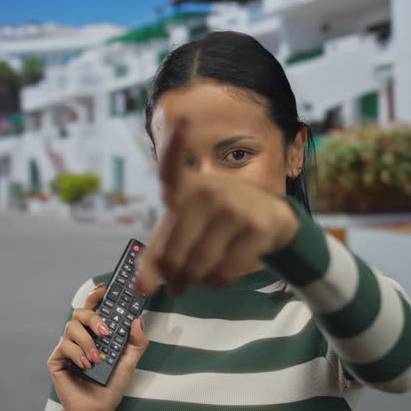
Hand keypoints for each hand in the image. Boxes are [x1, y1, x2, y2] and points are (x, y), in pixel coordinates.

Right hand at [46, 282, 149, 410]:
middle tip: (105, 331)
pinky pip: (64, 346)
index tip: (105, 288)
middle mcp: (81, 337)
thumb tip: (138, 319)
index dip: (96, 295)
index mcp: (96, 334)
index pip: (94, 308)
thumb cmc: (111, 386)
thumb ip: (137, 342)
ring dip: (87, 342)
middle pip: (80, 312)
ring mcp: (67, 347)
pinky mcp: (56, 360)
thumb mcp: (130, 363)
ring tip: (96, 359)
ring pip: (71, 327)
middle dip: (94, 318)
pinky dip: (77, 354)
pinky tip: (86, 366)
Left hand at [136, 119, 299, 295]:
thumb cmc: (213, 221)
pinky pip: (223, 275)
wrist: (269, 219)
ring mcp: (234, 208)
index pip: (174, 165)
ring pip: (198, 268)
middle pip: (174, 255)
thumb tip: (142, 290)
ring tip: (197, 278)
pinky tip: (218, 276)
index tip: (181, 120)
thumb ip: (156, 256)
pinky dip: (216, 284)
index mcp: (184, 186)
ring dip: (194, 283)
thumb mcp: (182, 227)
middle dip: (173, 277)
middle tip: (176, 284)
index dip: (175, 144)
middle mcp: (209, 191)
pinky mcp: (256, 229)